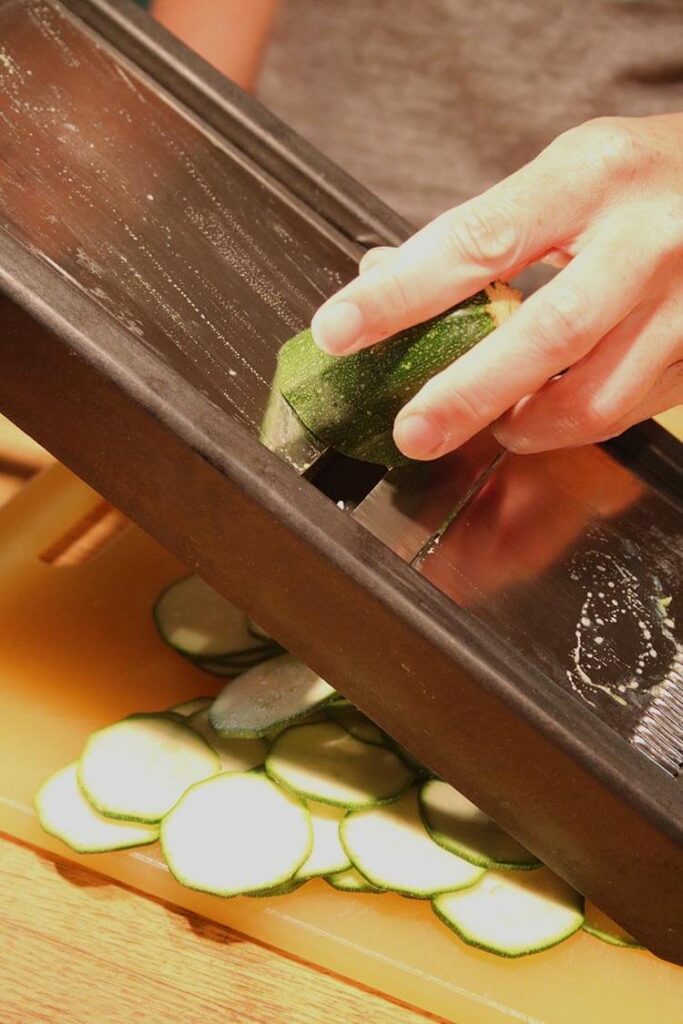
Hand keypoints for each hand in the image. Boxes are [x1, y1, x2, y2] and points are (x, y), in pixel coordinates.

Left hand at [311, 115, 682, 458]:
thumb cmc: (642, 179)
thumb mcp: (565, 174)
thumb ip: (485, 231)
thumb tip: (385, 281)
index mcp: (591, 177)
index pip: (476, 242)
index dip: (399, 295)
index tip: (341, 330)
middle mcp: (647, 238)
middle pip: (544, 336)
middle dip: (465, 394)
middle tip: (413, 431)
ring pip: (596, 396)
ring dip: (528, 424)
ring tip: (495, 422)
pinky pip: (630, 411)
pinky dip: (576, 423)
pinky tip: (550, 410)